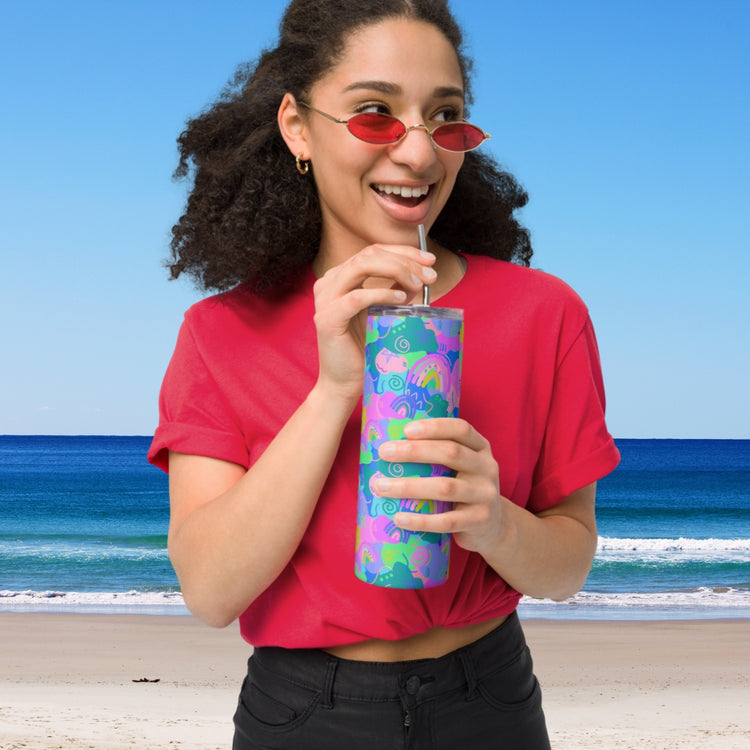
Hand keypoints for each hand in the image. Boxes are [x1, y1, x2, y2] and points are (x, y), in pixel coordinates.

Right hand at [312, 244, 435, 400]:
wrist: (344, 383)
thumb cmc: (365, 350)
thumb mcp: (384, 313)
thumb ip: (396, 291)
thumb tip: (421, 276)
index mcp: (340, 277)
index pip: (374, 251)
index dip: (404, 251)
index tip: (430, 261)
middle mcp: (328, 283)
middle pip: (370, 254)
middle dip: (405, 260)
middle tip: (430, 275)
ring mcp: (325, 299)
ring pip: (362, 266)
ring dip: (396, 270)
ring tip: (418, 285)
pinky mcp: (327, 319)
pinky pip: (357, 297)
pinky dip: (382, 293)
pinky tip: (401, 299)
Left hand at [374, 418, 504, 556]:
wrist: (493, 527)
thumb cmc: (463, 489)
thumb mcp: (461, 467)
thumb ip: (438, 456)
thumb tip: (388, 446)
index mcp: (481, 448)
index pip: (461, 429)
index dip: (434, 427)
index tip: (405, 430)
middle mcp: (487, 467)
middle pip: (450, 453)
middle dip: (414, 451)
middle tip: (384, 452)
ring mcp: (485, 495)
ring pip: (445, 488)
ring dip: (409, 486)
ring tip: (380, 486)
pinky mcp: (479, 521)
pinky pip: (446, 521)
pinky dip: (420, 520)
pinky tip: (398, 518)